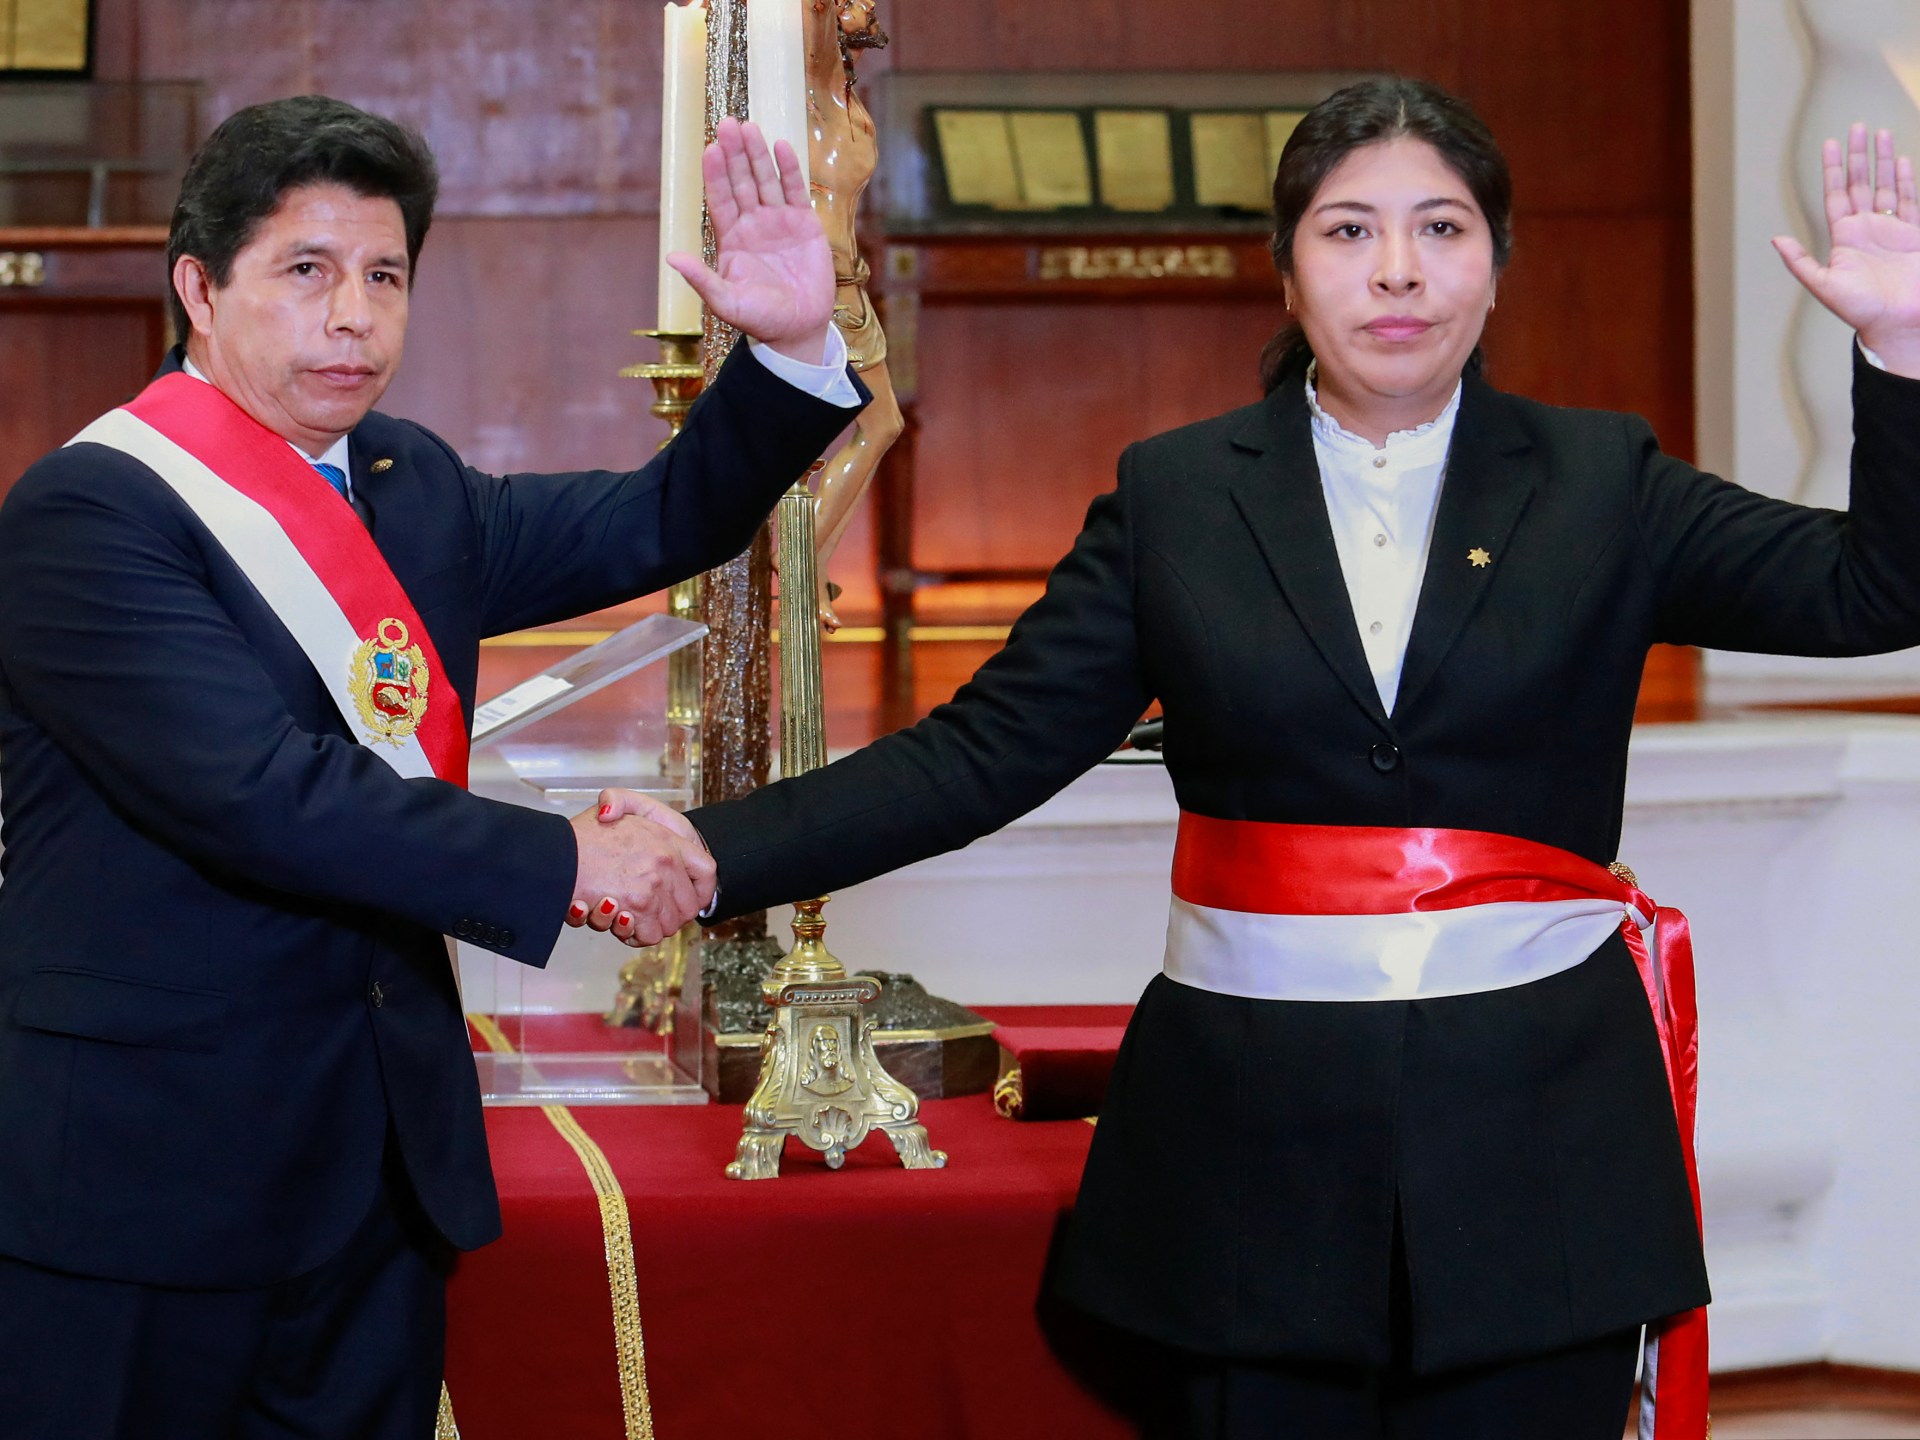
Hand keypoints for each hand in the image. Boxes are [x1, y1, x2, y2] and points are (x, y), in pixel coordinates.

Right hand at [565, 790, 715, 946]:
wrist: (552, 860)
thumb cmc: (577, 838)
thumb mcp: (607, 805)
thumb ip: (622, 803)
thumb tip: (614, 814)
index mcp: (666, 840)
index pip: (707, 870)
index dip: (702, 889)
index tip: (693, 898)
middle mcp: (664, 864)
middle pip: (688, 906)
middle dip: (670, 915)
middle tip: (648, 913)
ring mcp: (652, 888)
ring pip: (668, 924)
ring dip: (649, 926)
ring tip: (627, 915)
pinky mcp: (635, 909)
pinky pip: (647, 935)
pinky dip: (633, 935)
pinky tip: (617, 921)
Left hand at [664, 118, 835, 362]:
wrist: (799, 329)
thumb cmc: (761, 319)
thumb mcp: (726, 301)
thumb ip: (701, 278)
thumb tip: (670, 257)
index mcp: (732, 238)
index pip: (720, 197)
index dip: (715, 173)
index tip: (710, 149)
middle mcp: (753, 224)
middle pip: (741, 180)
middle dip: (733, 153)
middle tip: (727, 124)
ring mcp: (779, 221)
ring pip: (765, 179)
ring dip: (757, 154)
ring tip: (749, 127)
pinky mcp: (805, 224)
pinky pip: (795, 190)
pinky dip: (788, 169)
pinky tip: (780, 146)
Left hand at [1774, 123, 1919, 374]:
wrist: (1897, 322)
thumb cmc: (1860, 309)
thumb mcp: (1824, 286)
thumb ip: (1800, 262)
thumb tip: (1776, 239)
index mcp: (1844, 238)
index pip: (1836, 195)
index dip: (1833, 169)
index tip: (1830, 143)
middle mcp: (1867, 229)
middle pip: (1861, 183)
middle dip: (1858, 156)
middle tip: (1856, 127)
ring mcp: (1892, 229)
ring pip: (1886, 185)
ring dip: (1883, 160)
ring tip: (1880, 133)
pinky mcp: (1914, 234)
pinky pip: (1910, 201)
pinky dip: (1905, 180)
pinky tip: (1902, 160)